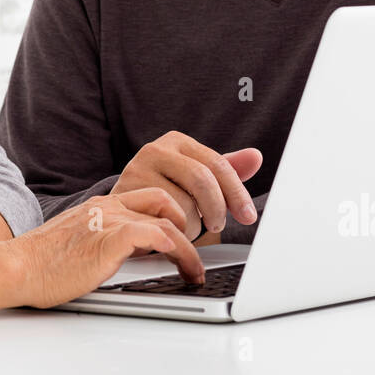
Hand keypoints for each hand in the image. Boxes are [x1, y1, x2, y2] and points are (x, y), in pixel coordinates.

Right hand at [12, 188, 206, 308]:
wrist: (16, 267)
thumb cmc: (42, 262)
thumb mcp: (79, 241)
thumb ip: (103, 238)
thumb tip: (126, 254)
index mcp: (101, 205)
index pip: (149, 196)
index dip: (174, 212)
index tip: (187, 234)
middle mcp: (107, 207)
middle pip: (164, 200)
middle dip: (189, 222)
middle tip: (197, 250)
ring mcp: (106, 222)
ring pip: (165, 222)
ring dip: (188, 250)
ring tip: (194, 272)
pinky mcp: (105, 241)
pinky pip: (148, 234)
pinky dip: (170, 245)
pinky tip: (178, 260)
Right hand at [111, 131, 262, 241]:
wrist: (119, 212)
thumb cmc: (162, 194)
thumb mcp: (195, 180)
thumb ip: (224, 170)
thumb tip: (255, 156)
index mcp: (177, 141)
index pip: (218, 164)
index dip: (237, 193)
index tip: (248, 216)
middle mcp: (155, 149)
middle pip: (201, 179)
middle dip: (216, 208)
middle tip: (218, 226)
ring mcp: (137, 170)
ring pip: (182, 203)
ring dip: (192, 224)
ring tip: (184, 226)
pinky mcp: (124, 194)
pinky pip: (161, 219)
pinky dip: (173, 232)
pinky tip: (169, 232)